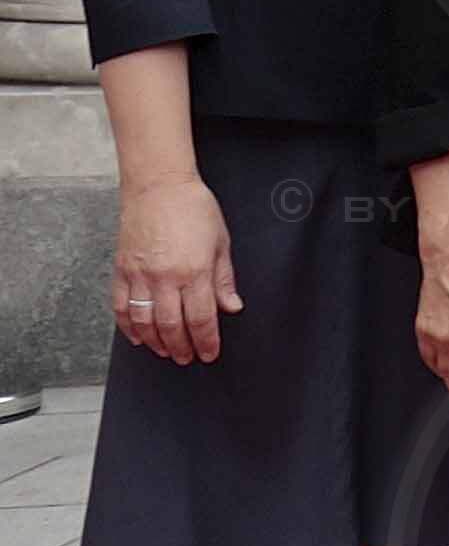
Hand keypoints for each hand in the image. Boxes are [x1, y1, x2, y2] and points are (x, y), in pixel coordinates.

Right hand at [112, 175, 236, 363]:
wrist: (159, 187)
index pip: (202, 318)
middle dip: (182, 347)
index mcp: (195, 270)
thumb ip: (224, 279)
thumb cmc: (194, 209)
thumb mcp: (221, 242)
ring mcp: (139, 275)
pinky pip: (121, 307)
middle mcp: (165, 277)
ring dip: (155, 342)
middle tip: (188, 358)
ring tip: (166, 351)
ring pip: (144, 321)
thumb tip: (232, 307)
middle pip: (172, 326)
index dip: (206, 341)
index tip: (209, 353)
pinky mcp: (121, 270)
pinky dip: (128, 326)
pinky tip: (138, 336)